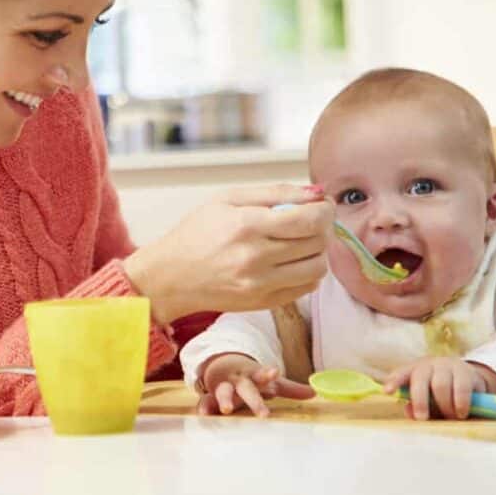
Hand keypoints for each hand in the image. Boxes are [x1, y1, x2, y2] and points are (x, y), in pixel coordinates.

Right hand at [123, 184, 332, 323]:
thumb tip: (316, 192)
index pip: (309, 219)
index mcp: (247, 226)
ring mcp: (261, 285)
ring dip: (318, 251)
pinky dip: (308, 271)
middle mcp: (255, 258)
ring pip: (318, 267)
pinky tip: (292, 260)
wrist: (170, 277)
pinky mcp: (264, 303)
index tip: (322, 204)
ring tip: (302, 241)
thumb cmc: (196, 233)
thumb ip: (274, 192)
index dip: (325, 209)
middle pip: (317, 242)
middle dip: (323, 227)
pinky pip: (307, 287)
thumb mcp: (227, 199)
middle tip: (311, 220)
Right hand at [196, 353, 314, 416]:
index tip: (274, 371)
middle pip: (247, 389)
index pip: (263, 375)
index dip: (268, 374)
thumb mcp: (270, 382)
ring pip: (223, 392)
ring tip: (226, 409)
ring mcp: (224, 388)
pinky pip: (206, 401)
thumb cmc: (251, 379)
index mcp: (255, 376)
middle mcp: (240, 381)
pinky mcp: (211, 397)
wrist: (223, 366)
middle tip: (263, 414)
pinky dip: (205, 407)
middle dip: (254, 400)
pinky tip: (204, 415)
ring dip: (224, 399)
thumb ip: (291, 389)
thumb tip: (314, 393)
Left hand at [381, 358, 495, 419]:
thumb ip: (417, 407)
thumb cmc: (442, 395)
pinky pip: (461, 388)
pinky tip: (461, 413)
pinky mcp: (466, 371)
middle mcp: (429, 365)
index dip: (394, 381)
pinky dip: (460, 403)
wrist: (471, 381)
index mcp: (415, 371)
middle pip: (420, 380)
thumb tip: (409, 412)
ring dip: (444, 405)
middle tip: (422, 418)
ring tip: (450, 417)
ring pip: (440, 385)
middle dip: (419, 401)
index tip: (388, 391)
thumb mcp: (428, 403)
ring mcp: (447, 366)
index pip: (401, 374)